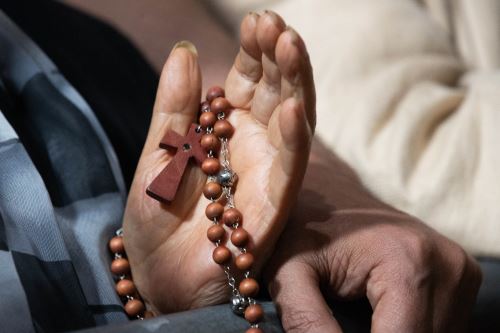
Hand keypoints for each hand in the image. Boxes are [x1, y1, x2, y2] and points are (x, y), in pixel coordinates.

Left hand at [122, 11, 314, 313]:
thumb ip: (174, 108)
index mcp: (224, 130)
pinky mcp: (271, 208)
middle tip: (276, 25)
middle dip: (279, 59)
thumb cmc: (154, 216)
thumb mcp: (156, 154)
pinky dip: (293, 142)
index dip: (255, 51)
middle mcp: (252, 148)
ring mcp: (265, 175)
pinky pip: (288, 172)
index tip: (257, 19)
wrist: (156, 276)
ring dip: (294, 87)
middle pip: (275, 95)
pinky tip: (291, 111)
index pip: (248, 81)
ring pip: (291, 125)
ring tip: (290, 48)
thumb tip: (184, 51)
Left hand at [264, 140, 481, 332]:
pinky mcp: (463, 274)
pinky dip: (411, 328)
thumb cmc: (305, 228)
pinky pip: (442, 326)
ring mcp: (461, 269)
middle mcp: (448, 266)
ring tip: (359, 319)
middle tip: (340, 322)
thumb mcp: (289, 271)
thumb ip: (305, 319)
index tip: (335, 328)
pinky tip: (383, 317)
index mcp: (408, 263)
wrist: (332, 193)